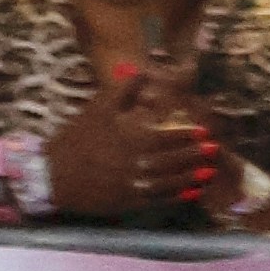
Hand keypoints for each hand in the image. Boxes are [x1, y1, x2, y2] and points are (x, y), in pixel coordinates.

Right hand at [44, 54, 220, 224]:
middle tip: (214, 151)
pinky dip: (178, 196)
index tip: (205, 131)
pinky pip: (160, 199)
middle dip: (196, 155)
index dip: (189, 134)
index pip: (168, 135)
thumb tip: (140, 69)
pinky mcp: (131, 201)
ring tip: (209, 172)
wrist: (55, 175)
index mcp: (132, 137)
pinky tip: (191, 193)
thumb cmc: (78, 138)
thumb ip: (122, 90)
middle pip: (174, 159)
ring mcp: (136, 184)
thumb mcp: (97, 108)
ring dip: (192, 176)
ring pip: (171, 180)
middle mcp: (138, 162)